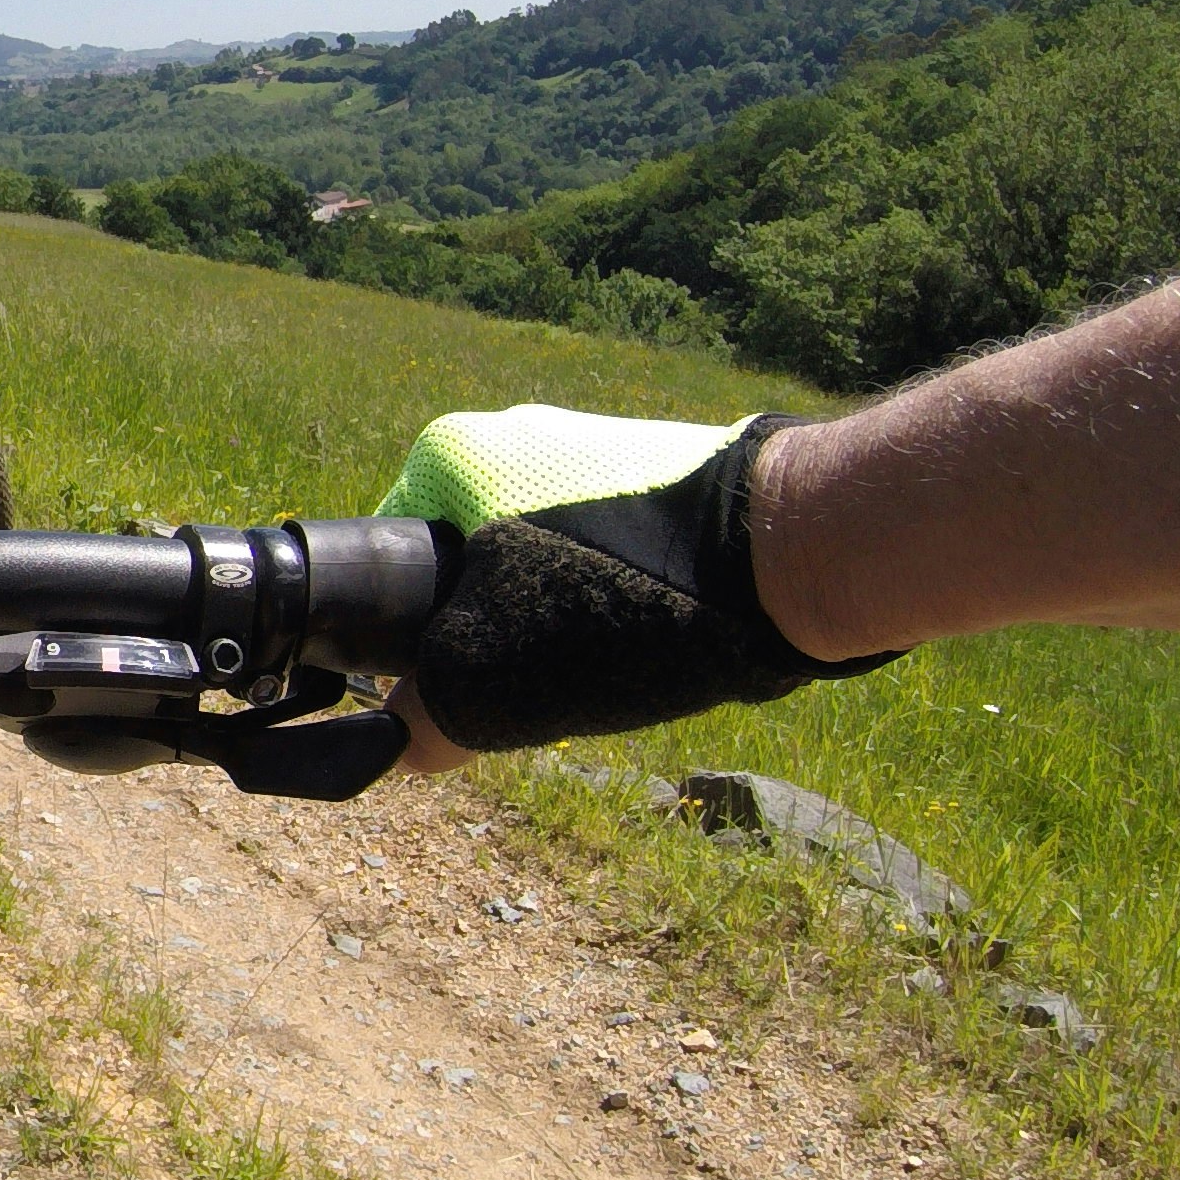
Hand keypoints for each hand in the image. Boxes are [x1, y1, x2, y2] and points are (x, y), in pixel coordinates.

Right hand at [373, 406, 897, 767]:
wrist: (787, 549)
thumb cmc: (622, 602)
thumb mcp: (497, 680)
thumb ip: (429, 716)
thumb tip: (406, 748)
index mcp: (446, 455)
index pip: (392, 567)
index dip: (416, 641)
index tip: (458, 685)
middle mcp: (510, 431)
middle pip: (469, 562)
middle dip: (494, 624)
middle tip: (537, 675)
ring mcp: (590, 441)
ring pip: (541, 558)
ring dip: (559, 612)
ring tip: (608, 653)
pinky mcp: (657, 464)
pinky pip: (604, 545)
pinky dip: (613, 592)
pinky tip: (651, 629)